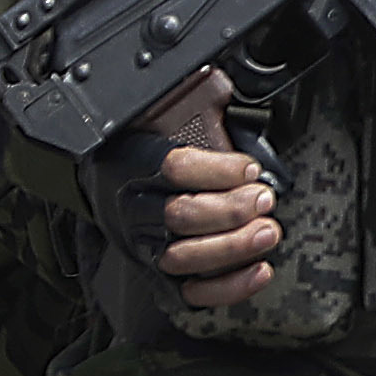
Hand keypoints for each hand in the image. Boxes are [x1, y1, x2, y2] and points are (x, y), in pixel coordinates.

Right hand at [88, 65, 280, 312]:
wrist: (106, 183)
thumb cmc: (149, 149)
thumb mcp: (163, 116)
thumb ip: (193, 103)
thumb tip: (220, 82)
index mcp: (130, 164)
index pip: (170, 168)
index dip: (216, 169)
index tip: (250, 168)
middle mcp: (132, 210)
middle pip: (178, 216)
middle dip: (229, 209)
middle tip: (263, 199)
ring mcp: (142, 247)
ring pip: (182, 257)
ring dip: (232, 247)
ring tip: (269, 231)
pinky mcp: (158, 277)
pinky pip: (189, 294)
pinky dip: (227, 288)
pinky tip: (261, 271)